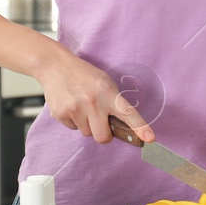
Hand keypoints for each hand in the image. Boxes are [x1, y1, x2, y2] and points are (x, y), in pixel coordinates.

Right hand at [35, 53, 153, 144]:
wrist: (55, 66)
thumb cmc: (84, 75)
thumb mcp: (105, 83)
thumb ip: (114, 103)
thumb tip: (121, 128)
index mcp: (108, 93)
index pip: (128, 112)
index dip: (140, 127)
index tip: (150, 138)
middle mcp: (93, 102)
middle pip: (103, 137)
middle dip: (104, 135)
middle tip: (100, 122)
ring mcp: (75, 109)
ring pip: (87, 133)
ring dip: (87, 125)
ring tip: (82, 106)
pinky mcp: (61, 114)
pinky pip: (73, 129)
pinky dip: (73, 121)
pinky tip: (71, 105)